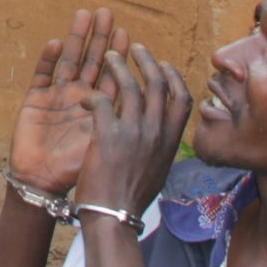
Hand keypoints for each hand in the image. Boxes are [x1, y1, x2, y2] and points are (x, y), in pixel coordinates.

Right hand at [8, 8, 129, 193]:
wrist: (43, 184)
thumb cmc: (76, 170)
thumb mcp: (104, 145)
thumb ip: (120, 123)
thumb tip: (143, 103)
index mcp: (100, 110)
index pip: (113, 77)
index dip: (120, 56)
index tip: (127, 34)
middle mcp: (80, 98)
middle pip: (93, 62)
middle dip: (100, 38)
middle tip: (108, 14)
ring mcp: (57, 97)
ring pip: (69, 61)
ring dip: (77, 39)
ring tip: (84, 15)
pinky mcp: (35, 100)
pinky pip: (43, 74)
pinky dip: (48, 59)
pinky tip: (55, 43)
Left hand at [76, 45, 192, 220]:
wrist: (113, 217)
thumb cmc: (131, 199)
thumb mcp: (157, 171)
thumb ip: (159, 148)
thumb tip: (160, 135)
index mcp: (171, 141)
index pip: (183, 99)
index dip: (173, 77)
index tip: (163, 65)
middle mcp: (157, 133)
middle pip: (158, 84)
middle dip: (146, 61)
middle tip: (134, 49)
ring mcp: (134, 133)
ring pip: (130, 86)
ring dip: (118, 66)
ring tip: (107, 56)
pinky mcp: (108, 136)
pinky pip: (101, 102)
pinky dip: (92, 97)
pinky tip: (84, 100)